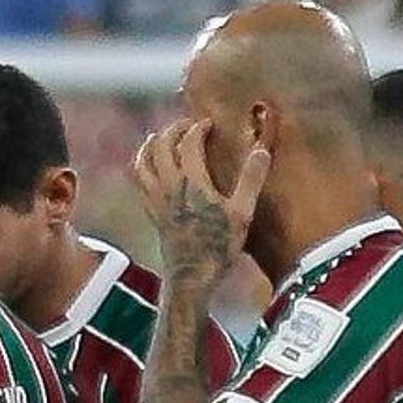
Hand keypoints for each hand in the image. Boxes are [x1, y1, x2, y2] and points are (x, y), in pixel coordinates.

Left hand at [128, 117, 265, 288]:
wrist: (192, 277)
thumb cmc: (219, 246)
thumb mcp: (242, 212)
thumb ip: (251, 179)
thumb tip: (261, 150)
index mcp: (192, 182)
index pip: (189, 143)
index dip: (197, 129)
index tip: (208, 125)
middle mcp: (169, 187)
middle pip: (161, 147)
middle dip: (172, 131)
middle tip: (186, 126)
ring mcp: (157, 200)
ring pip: (143, 164)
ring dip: (149, 146)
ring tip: (157, 138)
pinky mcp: (152, 214)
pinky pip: (140, 183)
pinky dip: (142, 168)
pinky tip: (150, 169)